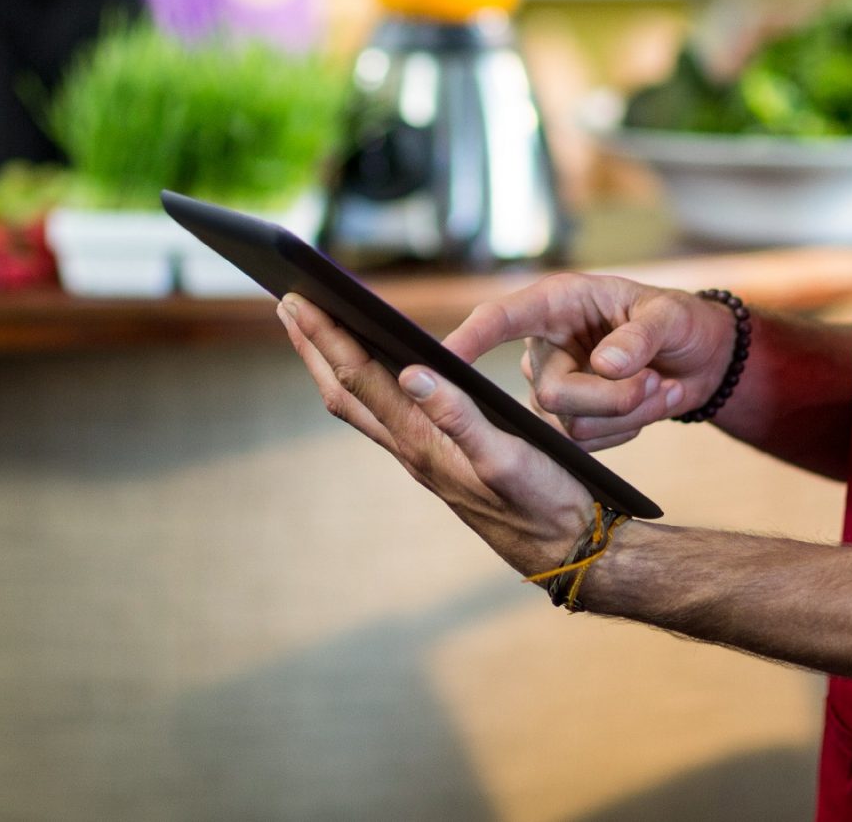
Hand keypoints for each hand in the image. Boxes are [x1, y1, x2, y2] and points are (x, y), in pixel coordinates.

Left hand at [276, 293, 592, 579]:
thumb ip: (460, 416)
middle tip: (287, 304)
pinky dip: (365, 384)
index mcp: (422, 442)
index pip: (361, 379)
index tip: (299, 301)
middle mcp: (410, 451)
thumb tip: (412, 373)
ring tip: (314, 332)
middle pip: (345, 392)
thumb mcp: (507, 457)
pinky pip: (384, 417)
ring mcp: (419, 459)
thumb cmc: (543, 502)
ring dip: (331, 366)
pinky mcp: (434, 462)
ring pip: (359, 406)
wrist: (563, 550)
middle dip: (313, 347)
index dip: (327, 338)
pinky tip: (374, 373)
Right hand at [445, 274, 737, 452]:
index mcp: (557, 303)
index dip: (468, 339)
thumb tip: (605, 364)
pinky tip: (649, 402)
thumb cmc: (679, 322)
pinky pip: (589, 445)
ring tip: (659, 386)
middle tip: (654, 382)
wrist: (700, 360)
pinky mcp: (572, 420)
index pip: (500, 319)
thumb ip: (639, 337)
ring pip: (571, 426)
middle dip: (611, 398)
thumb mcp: (670, 317)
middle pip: (550, 394)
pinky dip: (629, 429)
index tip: (438, 359)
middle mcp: (546, 346)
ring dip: (627, 413)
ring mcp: (555, 385)